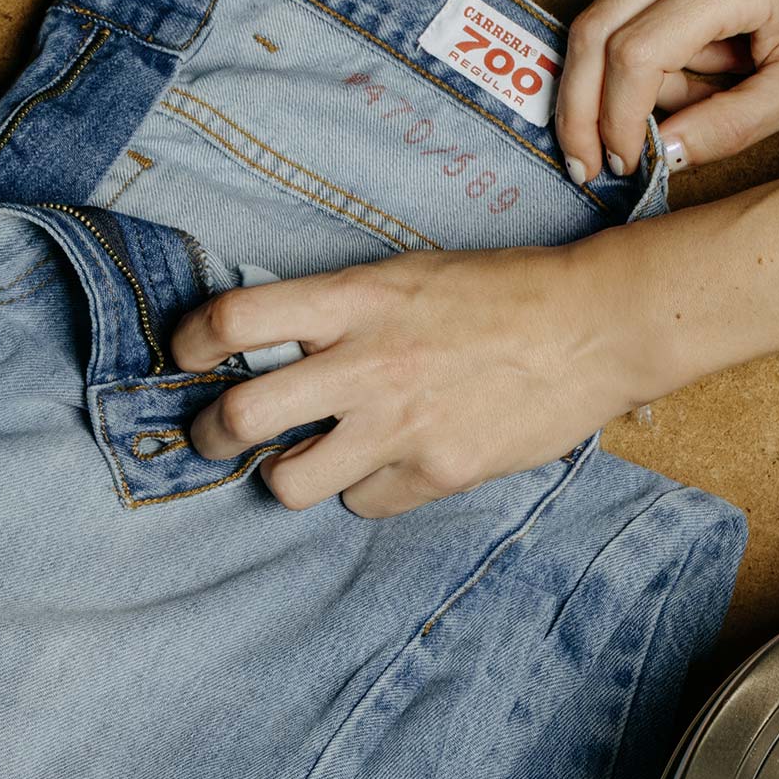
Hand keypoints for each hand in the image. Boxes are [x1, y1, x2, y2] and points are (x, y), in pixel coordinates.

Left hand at [168, 242, 652, 518]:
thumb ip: (339, 310)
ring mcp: (400, 426)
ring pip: (289, 484)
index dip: (191, 344)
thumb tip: (269, 344)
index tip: (183, 356)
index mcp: (355, 299)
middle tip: (212, 436)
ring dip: (284, 476)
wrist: (595, 325)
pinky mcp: (435, 473)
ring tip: (301, 461)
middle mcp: (367, 364)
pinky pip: (362, 503)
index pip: (236, 321)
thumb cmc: (500, 292)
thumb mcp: (407, 275)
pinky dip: (363, 490)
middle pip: (241, 416)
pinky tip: (388, 464)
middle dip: (210, 434)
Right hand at [556, 0, 778, 180]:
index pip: (636, 54)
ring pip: (600, 26)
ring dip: (627, 80)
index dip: (616, 119)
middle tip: (587, 161)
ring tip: (698, 86)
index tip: (622, 163)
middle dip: (580, 109)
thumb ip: (731, 127)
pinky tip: (691, 51)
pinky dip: (640, 50)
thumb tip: (658, 156)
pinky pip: (615, 10)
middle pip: (592, 33)